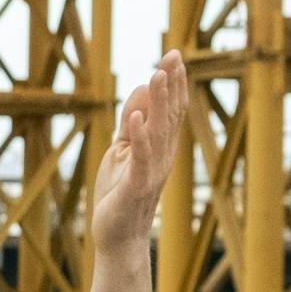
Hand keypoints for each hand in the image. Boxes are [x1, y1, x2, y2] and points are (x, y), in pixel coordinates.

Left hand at [94, 51, 186, 260]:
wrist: (117, 237)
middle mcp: (162, 156)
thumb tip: (141, 89)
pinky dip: (140, 137)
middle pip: (169, 114)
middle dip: (171, 84)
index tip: (172, 55)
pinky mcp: (137, 186)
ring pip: (158, 131)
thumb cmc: (119, 194)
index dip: (173, 83)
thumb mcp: (122, 152)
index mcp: (160, 147)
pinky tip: (137, 117)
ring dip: (158, 102)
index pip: (170, 110)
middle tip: (172, 54)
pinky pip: (141, 159)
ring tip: (157, 75)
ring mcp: (152, 171)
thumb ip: (131, 124)